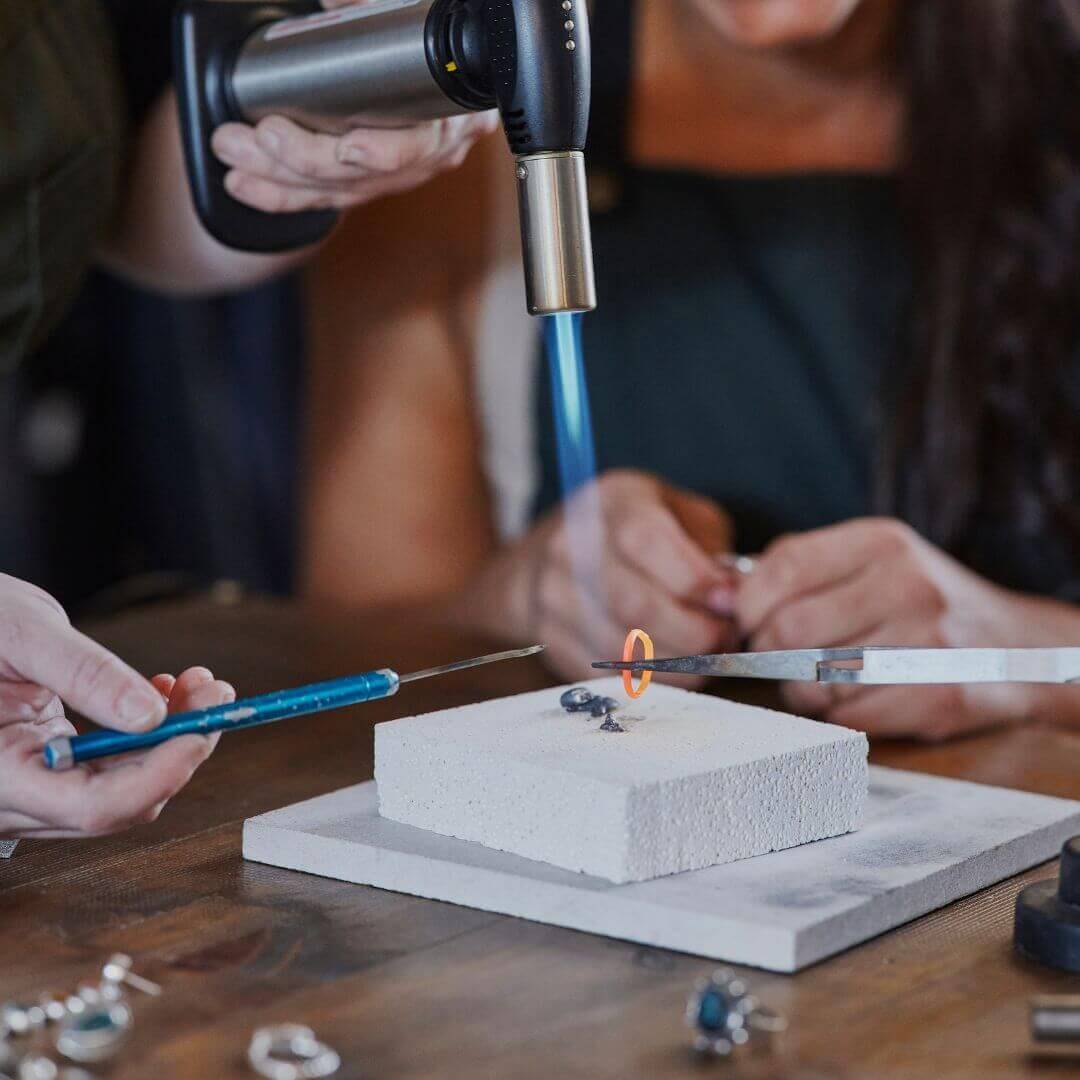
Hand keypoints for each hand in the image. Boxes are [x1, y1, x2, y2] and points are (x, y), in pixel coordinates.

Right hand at [0, 575, 233, 837]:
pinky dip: (146, 735)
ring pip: (123, 789)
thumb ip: (84, 674)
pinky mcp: (45, 770)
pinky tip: (162, 692)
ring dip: (170, 739)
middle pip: (120, 801)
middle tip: (215, 692)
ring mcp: (29, 790)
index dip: (160, 774)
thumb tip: (150, 713)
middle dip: (179, 748)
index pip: (93, 806)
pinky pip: (109, 770)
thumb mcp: (22, 632)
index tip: (202, 729)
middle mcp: (10, 798)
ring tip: (196, 684)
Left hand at [210, 1, 497, 214]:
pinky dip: (281, 193)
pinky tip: (244, 184)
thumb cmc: (419, 33)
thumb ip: (369, 10)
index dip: (385, 152)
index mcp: (448, 114)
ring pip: (338, 191)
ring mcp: (398, 175)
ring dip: (280, 178)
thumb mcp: (407, 13)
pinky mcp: (369, 185)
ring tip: (235, 156)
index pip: (419, 145)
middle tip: (262, 134)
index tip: (350, 147)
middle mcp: (429, 154)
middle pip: (364, 174)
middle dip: (306, 158)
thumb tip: (336, 4)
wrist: (434, 59)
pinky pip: (324, 198)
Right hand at [459, 470, 737, 681]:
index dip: (691, 578)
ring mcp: (553, 595)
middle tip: (726, 639)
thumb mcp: (679, 515)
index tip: (729, 603)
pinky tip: (676, 670)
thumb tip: (736, 596)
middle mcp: (571, 545)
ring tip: (707, 657)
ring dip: (675, 662)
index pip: (643, 539)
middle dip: (691, 631)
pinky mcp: (551, 638)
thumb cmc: (637, 533)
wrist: (553, 557)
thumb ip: (709, 549)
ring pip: (619, 646)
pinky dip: (649, 681)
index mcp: (612, 502)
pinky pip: (605, 673)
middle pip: (631, 602)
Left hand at [735, 518, 1079, 739]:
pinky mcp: (940, 696)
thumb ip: (801, 567)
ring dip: (804, 690)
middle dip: (770, 652)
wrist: (1017, 646)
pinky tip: (859, 699)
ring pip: (815, 680)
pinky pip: (850, 717)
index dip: (748, 603)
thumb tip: (724, 590)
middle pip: (790, 629)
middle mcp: (907, 585)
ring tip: (826, 679)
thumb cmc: (919, 603)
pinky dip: (840, 715)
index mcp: (880, 542)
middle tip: (781, 657)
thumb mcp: (869, 560)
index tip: (745, 621)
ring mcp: (927, 642)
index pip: (784, 567)